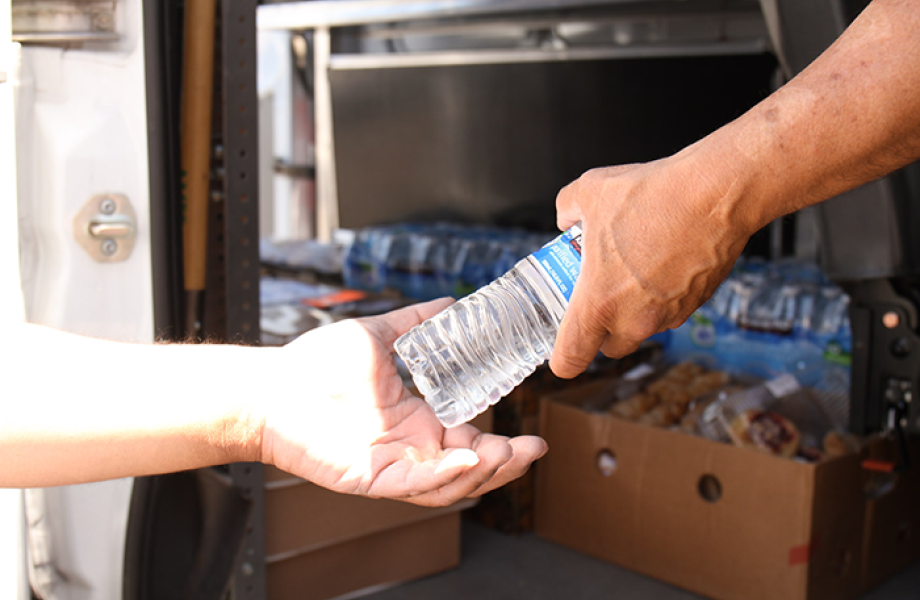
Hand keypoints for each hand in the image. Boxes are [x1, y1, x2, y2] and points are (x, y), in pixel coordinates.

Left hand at [260, 299, 547, 506]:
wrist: (272, 385)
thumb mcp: (379, 337)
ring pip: (446, 483)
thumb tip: (448, 302)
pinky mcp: (369, 477)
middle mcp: (409, 447)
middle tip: (533, 450)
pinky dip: (441, 476)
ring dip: (480, 473)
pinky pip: (412, 485)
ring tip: (506, 454)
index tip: (532, 437)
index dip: (500, 445)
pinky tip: (465, 458)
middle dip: (504, 464)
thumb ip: (414, 322)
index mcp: (416, 420)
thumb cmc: (317, 365)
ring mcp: (391, 465)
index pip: (469, 441)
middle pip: (467, 469)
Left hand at [550, 153, 755, 377]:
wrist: (715, 194)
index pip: (572, 357)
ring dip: (634, 310)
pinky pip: (670, 311)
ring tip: (633, 269)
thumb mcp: (590, 191)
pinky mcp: (695, 304)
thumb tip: (567, 218)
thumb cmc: (653, 195)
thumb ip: (567, 208)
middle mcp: (633, 319)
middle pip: (610, 347)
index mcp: (598, 302)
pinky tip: (662, 261)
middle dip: (602, 330)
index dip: (563, 359)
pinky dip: (662, 296)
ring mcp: (667, 315)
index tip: (561, 349)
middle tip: (598, 296)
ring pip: (642, 328)